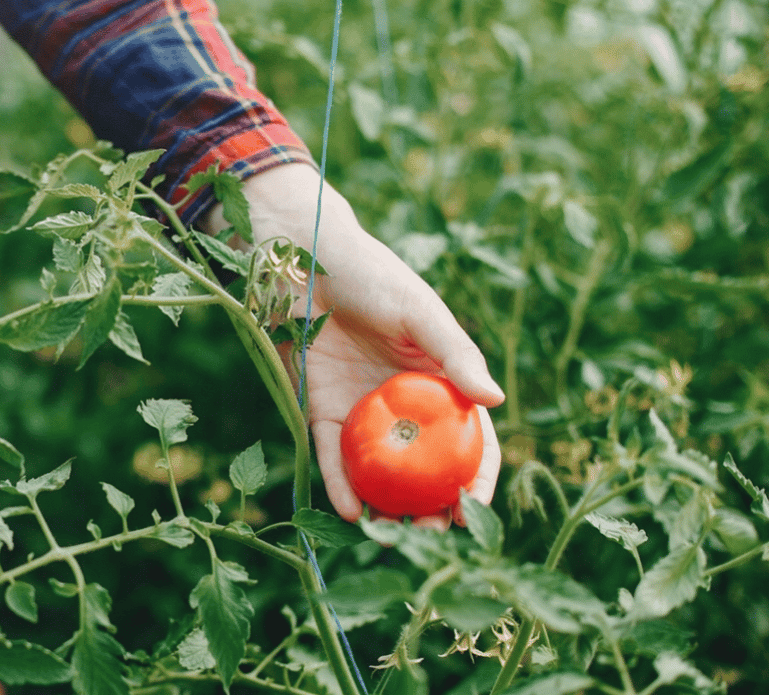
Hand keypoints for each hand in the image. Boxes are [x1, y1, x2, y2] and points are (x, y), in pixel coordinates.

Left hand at [211, 163, 504, 529]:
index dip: (477, 477)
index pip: (468, 439)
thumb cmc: (373, 277)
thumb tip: (496, 399)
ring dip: (386, 507)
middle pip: (424, 467)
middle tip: (434, 536)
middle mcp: (404, 404)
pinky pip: (332, 455)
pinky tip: (351, 510)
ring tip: (391, 537)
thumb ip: (457, 356)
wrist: (304, 262)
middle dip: (432, 507)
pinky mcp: (321, 410)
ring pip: (379, 471)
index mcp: (439, 381)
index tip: (477, 511)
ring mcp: (363, 411)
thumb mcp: (422, 314)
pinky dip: (340, 484)